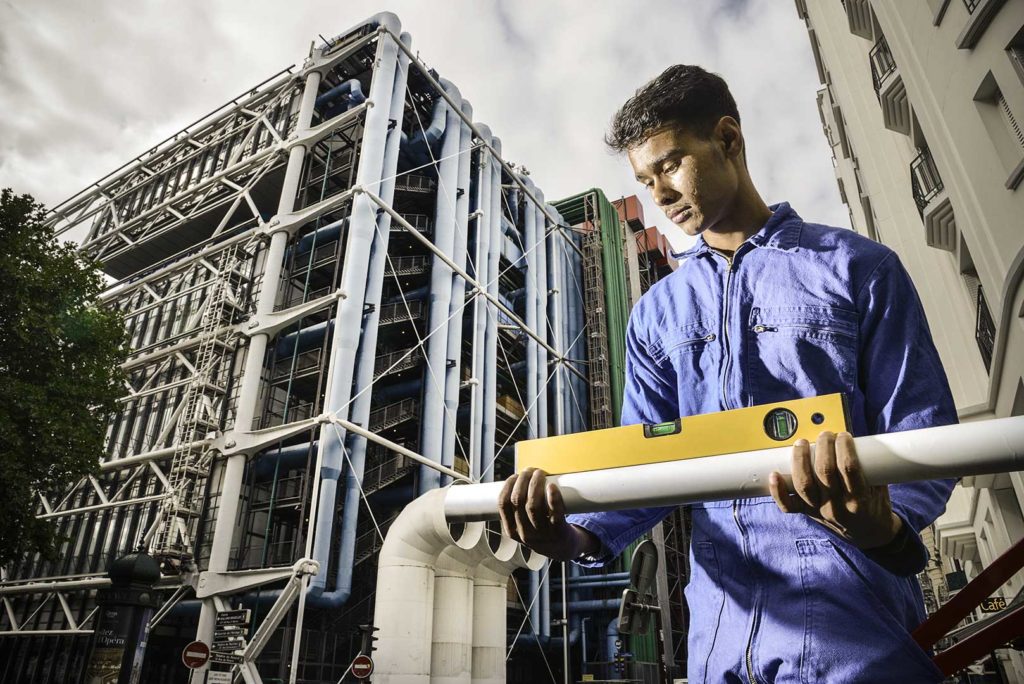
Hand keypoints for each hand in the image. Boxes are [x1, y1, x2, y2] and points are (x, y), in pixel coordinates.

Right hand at [497, 467, 597, 560]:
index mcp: (511, 530)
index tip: (515, 475)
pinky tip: (552, 486)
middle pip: (518, 501)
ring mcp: (542, 534)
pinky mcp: (559, 531)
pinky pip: (555, 513)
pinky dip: (553, 498)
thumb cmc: (540, 529)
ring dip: (535, 484)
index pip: (503, 504)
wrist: (562, 549)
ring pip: (533, 505)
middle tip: (530, 470)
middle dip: (522, 480)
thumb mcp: (522, 525)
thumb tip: (516, 478)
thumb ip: (517, 508)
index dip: (508, 485)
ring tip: (540, 473)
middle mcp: (524, 533)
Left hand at [769, 431, 901, 549]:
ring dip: (800, 460)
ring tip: (801, 443)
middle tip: (825, 435)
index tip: (843, 435)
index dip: (844, 447)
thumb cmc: (874, 505)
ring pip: (804, 484)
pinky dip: (777, 491)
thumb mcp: (879, 488)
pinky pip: (788, 505)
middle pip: (824, 472)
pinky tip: (774, 475)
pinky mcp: (806, 513)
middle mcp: (837, 506)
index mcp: (859, 500)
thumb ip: (869, 467)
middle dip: (823, 447)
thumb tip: (855, 439)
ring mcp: (819, 510)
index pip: (849, 468)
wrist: (868, 534)